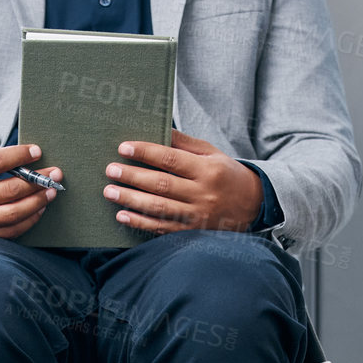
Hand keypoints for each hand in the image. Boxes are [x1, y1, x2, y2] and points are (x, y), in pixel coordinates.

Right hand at [0, 144, 61, 237]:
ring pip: (14, 213)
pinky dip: (28, 221)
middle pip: (10, 189)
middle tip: (54, 173)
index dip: (19, 155)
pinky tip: (38, 210)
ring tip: (51, 191)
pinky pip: (10, 231)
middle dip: (37, 180)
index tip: (36, 151)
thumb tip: (19, 158)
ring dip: (37, 201)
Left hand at [101, 131, 264, 233]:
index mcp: (207, 170)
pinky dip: (140, 222)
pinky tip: (123, 215)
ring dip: (131, 200)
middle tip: (110, 170)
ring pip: (159, 208)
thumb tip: (157, 130)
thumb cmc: (226, 174)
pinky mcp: (192, 232)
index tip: (124, 148)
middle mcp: (202, 194)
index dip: (146, 153)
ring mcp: (197, 215)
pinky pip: (162, 228)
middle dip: (133, 176)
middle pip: (161, 184)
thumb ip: (184, 143)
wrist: (252, 205)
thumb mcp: (211, 153)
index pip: (171, 159)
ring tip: (110, 191)